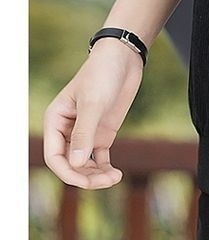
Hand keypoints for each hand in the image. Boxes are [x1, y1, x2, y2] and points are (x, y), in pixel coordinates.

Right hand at [43, 37, 144, 188]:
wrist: (124, 58)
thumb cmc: (103, 74)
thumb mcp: (93, 103)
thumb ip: (84, 133)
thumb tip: (76, 164)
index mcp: (55, 121)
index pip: (54, 156)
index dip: (68, 172)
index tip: (86, 181)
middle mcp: (68, 130)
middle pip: (70, 164)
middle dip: (85, 177)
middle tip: (107, 181)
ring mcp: (86, 132)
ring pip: (85, 164)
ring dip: (96, 175)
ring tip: (114, 178)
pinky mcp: (102, 132)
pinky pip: (99, 158)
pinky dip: (105, 168)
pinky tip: (115, 174)